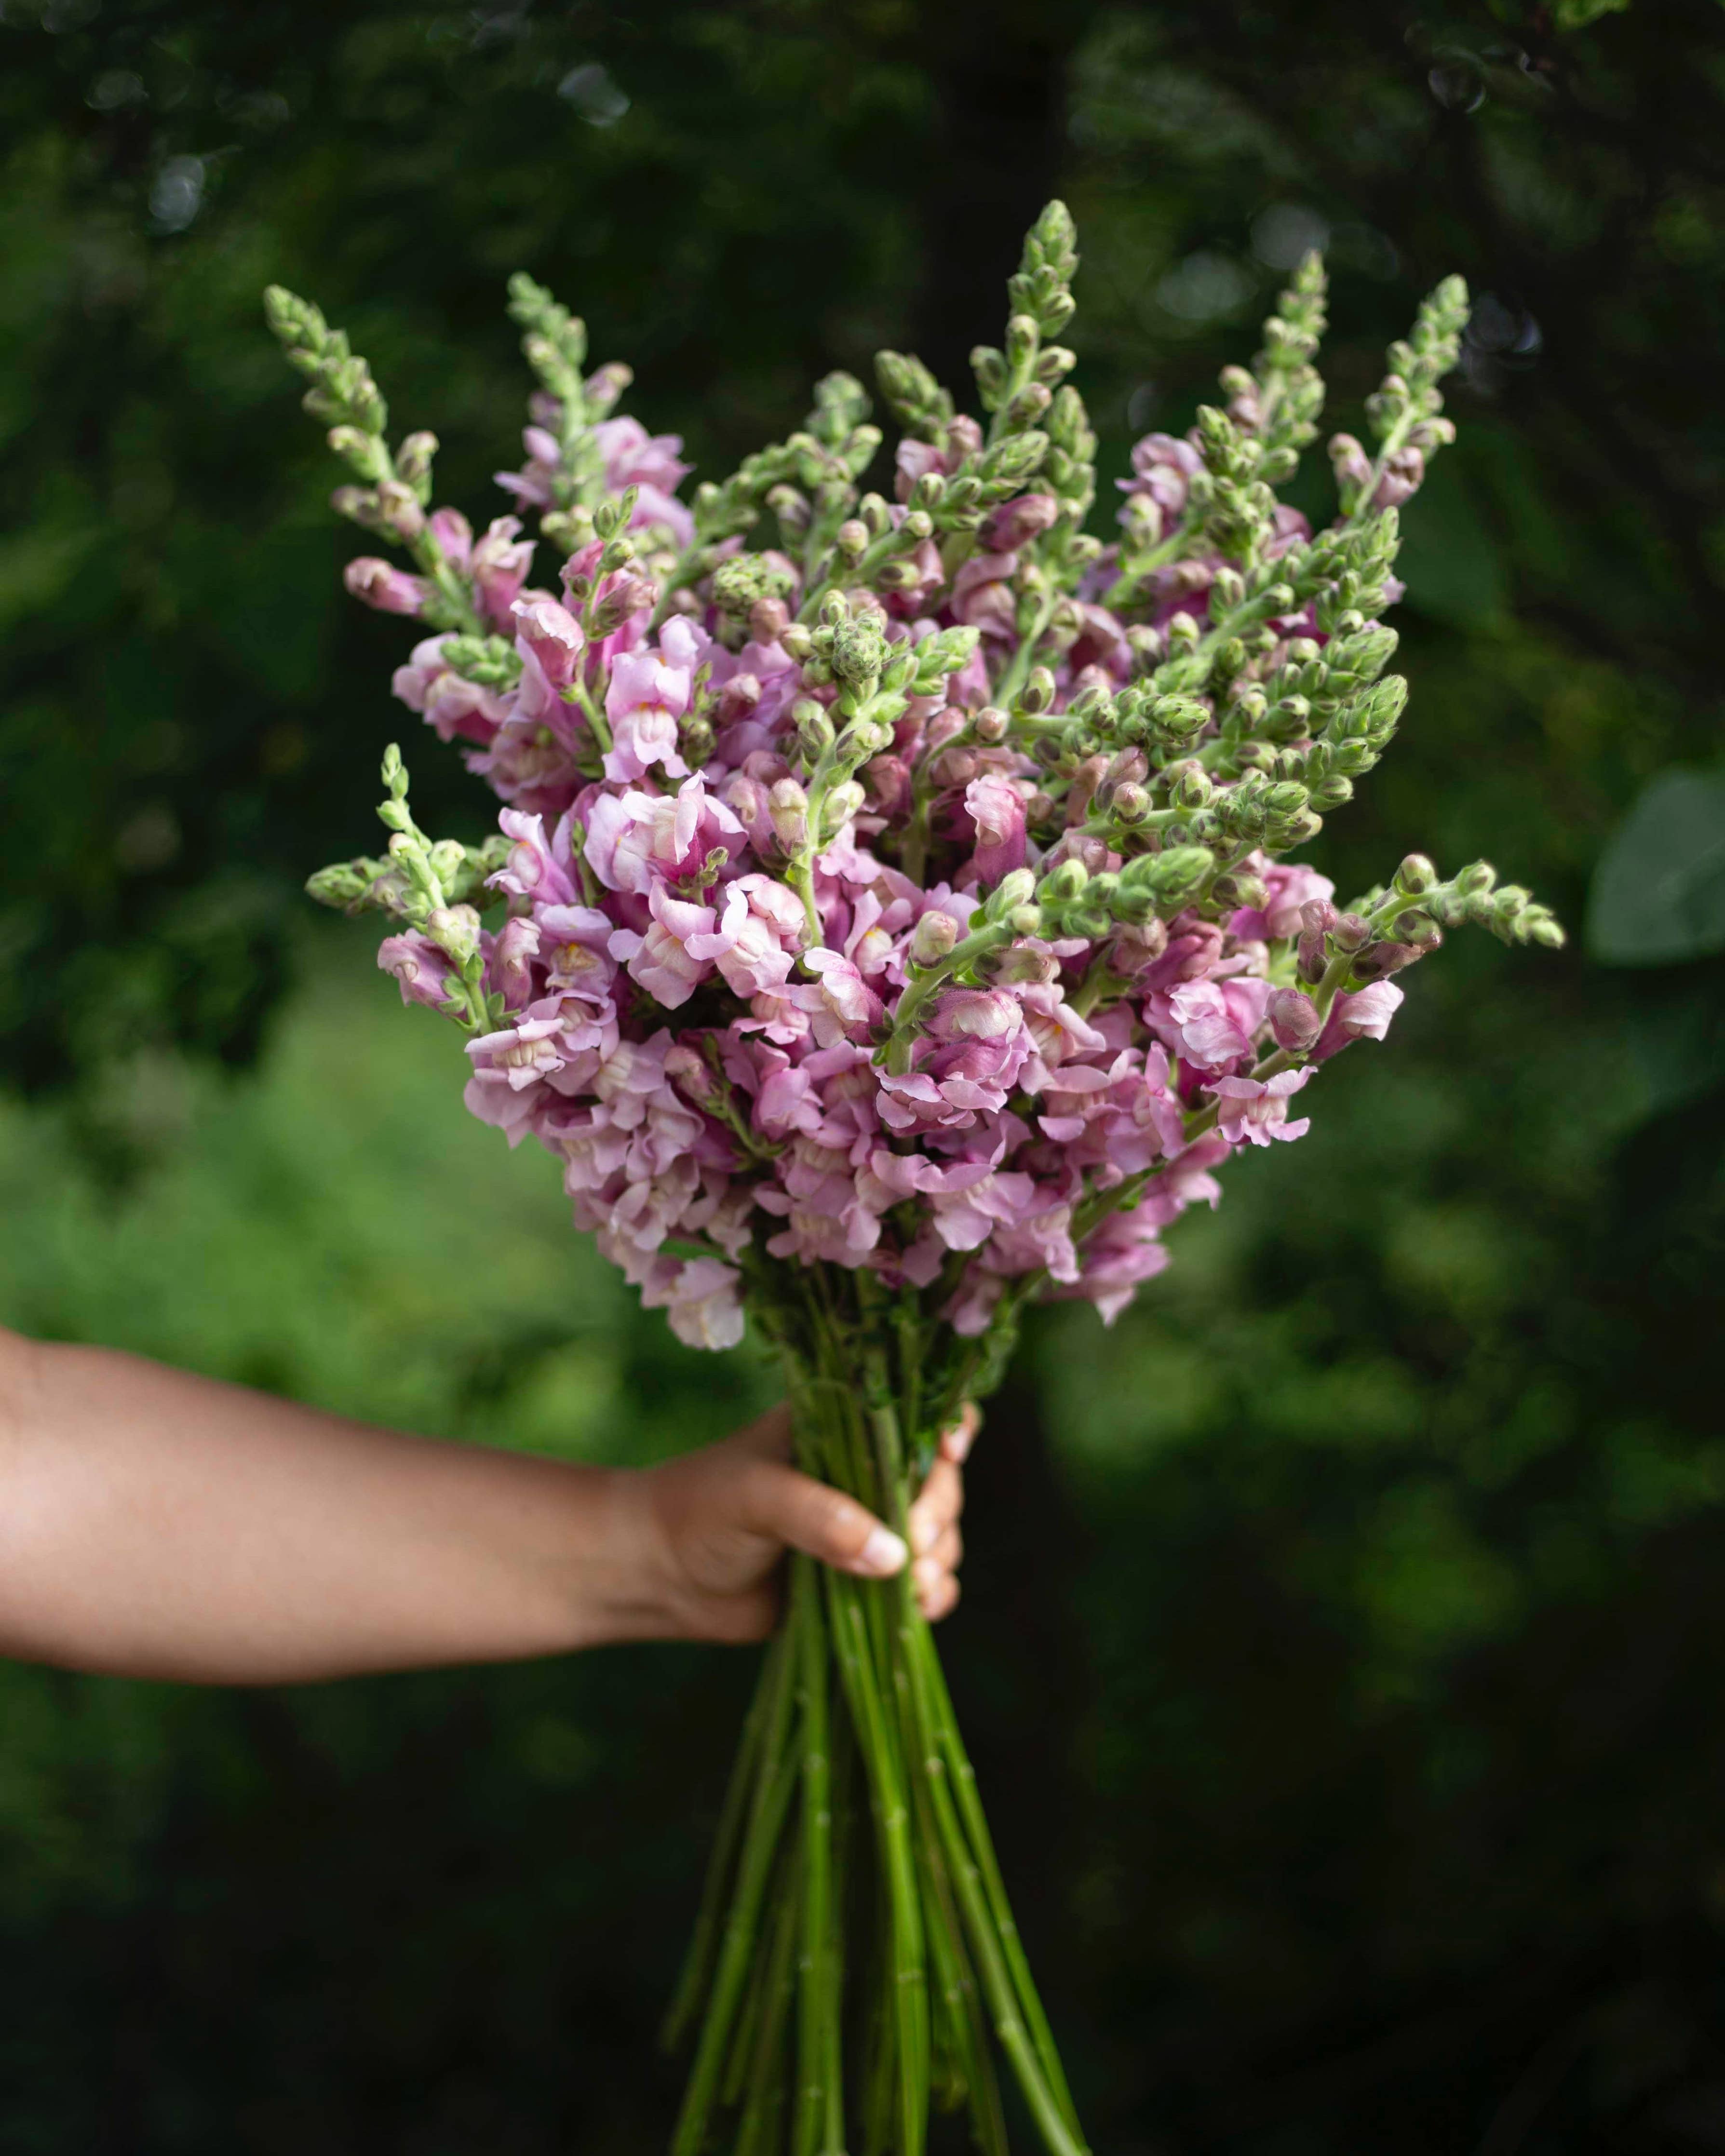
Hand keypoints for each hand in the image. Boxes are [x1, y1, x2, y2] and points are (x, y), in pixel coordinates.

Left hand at [631, 1401, 977, 1644]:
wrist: (659, 1573)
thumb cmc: (699, 1511)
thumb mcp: (757, 1496)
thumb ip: (821, 1517)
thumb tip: (895, 1556)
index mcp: (842, 1427)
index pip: (917, 1411)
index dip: (947, 1426)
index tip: (947, 1454)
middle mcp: (862, 1471)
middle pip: (939, 1480)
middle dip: (937, 1513)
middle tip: (911, 1545)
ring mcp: (865, 1526)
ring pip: (937, 1535)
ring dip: (938, 1559)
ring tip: (911, 1586)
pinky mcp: (860, 1578)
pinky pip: (920, 1583)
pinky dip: (931, 1595)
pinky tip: (918, 1606)